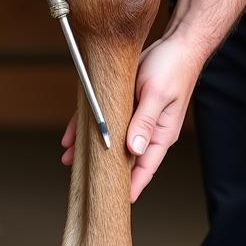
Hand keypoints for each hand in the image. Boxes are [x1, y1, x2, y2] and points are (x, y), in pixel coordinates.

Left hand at [60, 32, 201, 201]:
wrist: (177, 43)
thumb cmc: (173, 68)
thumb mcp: (156, 95)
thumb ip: (144, 122)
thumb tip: (134, 150)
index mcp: (160, 134)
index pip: (145, 168)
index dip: (131, 186)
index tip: (116, 202)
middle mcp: (148, 131)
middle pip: (124, 158)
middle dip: (103, 169)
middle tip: (83, 182)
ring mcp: (136, 119)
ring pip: (111, 140)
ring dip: (90, 149)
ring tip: (68, 158)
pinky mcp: (126, 105)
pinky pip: (105, 119)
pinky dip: (88, 126)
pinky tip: (72, 134)